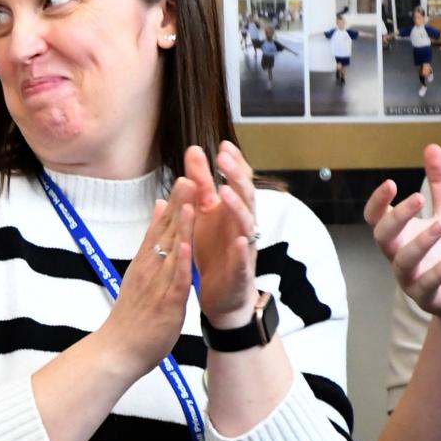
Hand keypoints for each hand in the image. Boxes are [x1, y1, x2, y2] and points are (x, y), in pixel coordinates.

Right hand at [95, 191, 197, 380]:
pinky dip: (179, 262)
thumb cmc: (131, 317)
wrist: (117, 351)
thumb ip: (150, 245)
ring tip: (191, 200)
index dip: (174, 203)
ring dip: (181, 223)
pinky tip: (185, 244)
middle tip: (190, 175)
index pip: (160, 228)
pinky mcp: (165, 304)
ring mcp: (156, 285)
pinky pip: (174, 280)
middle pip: (165, 232)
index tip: (184, 178)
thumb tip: (157, 213)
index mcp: (145, 264)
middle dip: (180, 204)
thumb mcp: (139, 276)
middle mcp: (148, 270)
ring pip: (170, 250)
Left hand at [186, 142, 261, 326]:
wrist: (222, 296)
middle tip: (224, 158)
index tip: (222, 145)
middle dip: (236, 176)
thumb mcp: (203, 214)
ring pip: (247, 224)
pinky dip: (243, 249)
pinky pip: (244, 260)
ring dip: (237, 207)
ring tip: (226, 191)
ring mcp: (244, 249)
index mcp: (231, 212)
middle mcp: (242, 226)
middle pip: (245, 197)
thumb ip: (200, 184)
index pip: (237, 183)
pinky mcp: (240, 272)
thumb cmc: (214, 251)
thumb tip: (194, 150)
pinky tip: (240, 240)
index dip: (233, 164)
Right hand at [364, 144, 440, 326]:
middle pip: (383, 238)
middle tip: (417, 197)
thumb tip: (432, 147)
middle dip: (396, 218)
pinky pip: (426, 287)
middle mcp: (401, 258)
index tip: (392, 184)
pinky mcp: (433, 299)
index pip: (376, 219)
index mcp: (404, 237)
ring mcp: (413, 280)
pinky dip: (437, 272)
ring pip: (403, 263)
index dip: (378, 202)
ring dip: (419, 243)